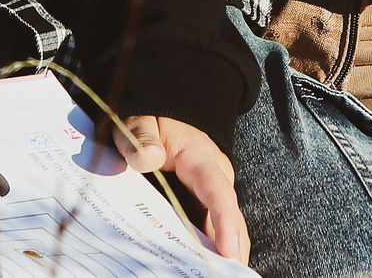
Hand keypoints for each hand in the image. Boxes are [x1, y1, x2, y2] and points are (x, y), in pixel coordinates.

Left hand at [115, 113, 248, 262]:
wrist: (166, 111)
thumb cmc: (153, 120)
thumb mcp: (140, 121)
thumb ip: (140, 137)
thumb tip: (147, 158)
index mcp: (201, 158)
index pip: (218, 191)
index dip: (225, 222)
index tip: (228, 251)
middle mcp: (216, 177)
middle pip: (229, 218)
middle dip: (230, 250)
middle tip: (221, 275)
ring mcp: (213, 191)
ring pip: (225, 227)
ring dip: (222, 254)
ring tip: (213, 274)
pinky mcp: (205, 202)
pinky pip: (213, 227)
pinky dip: (211, 249)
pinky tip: (198, 267)